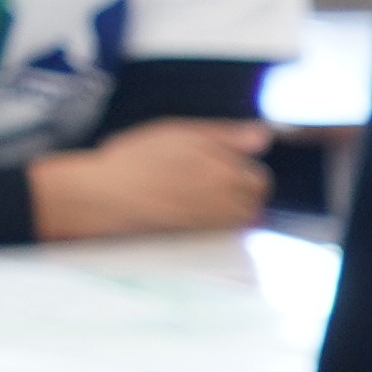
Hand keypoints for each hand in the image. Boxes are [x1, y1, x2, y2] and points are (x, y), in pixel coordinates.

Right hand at [29, 120, 266, 242]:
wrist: (107, 196)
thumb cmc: (137, 161)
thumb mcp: (180, 132)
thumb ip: (227, 135)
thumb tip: (264, 136)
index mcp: (226, 169)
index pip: (258, 174)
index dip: (242, 166)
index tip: (223, 162)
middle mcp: (229, 198)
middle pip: (256, 197)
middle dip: (243, 187)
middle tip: (209, 177)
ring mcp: (219, 221)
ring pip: (245, 216)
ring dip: (234, 205)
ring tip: (200, 193)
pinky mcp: (207, 239)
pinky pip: (229, 231)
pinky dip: (221, 220)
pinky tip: (193, 208)